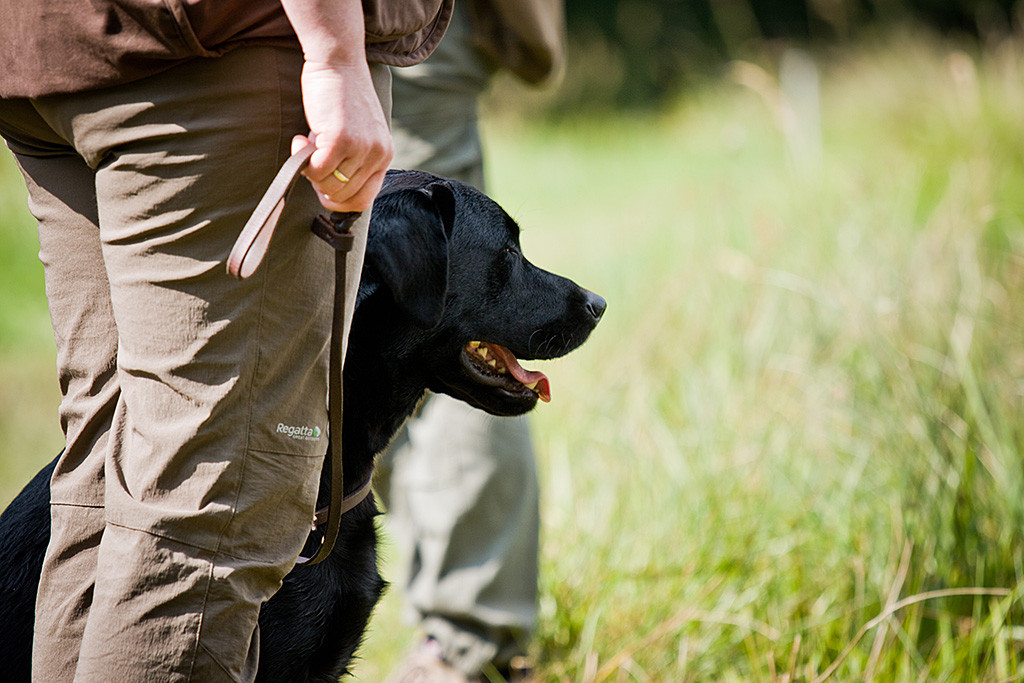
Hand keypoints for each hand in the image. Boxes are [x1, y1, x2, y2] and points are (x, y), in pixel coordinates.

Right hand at [294, 60, 392, 211]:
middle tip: (313, 160)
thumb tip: (330, 190)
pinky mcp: (341, 140)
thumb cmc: (343, 97)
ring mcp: (361, 148)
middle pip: (342, 197)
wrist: (339, 62)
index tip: (323, 187)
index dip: (338, 201)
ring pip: (328, 185)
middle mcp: (377, 155)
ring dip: (310, 169)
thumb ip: (354, 160)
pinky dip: (301, 160)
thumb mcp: (359, 133)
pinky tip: (300, 139)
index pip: (363, 201)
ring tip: (309, 143)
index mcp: (384, 156)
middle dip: (321, 185)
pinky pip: (316, 171)